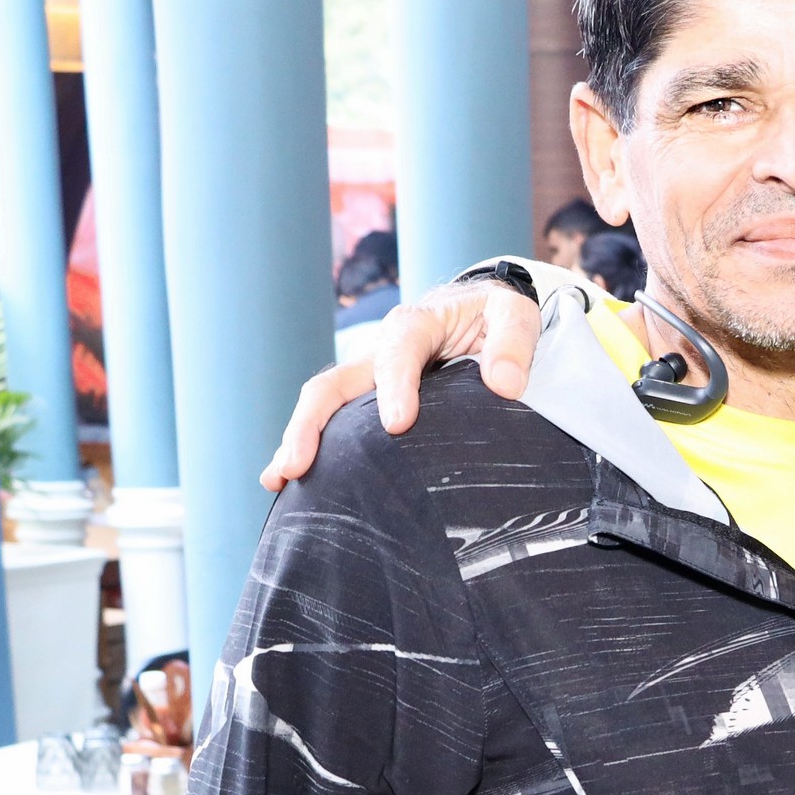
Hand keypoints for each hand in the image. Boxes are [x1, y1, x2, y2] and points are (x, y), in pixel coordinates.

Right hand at [259, 277, 545, 489]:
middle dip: (313, 423)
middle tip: (300, 464)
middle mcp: (380, 349)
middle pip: (335, 383)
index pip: (399, 352)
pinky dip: (306, 446)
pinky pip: (331, 420)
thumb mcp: (515, 316)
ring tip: (279, 478)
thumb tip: (506, 385)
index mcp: (416, 325)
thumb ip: (514, 345)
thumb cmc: (497, 318)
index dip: (395, 386)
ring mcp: (367, 375)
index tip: (397, 425)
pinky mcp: (365, 398)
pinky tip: (283, 481)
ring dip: (297, 439)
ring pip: (323, 404)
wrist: (479, 313)